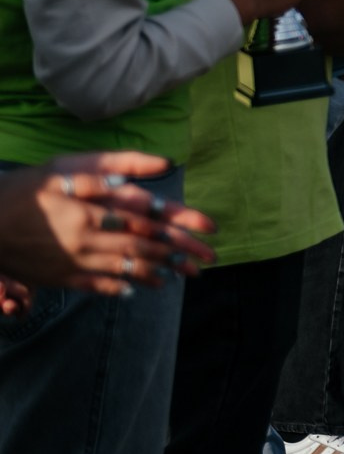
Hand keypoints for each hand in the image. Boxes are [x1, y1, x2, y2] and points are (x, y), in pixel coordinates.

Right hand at [0, 152, 217, 303]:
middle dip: (178, 253)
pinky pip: (98, 285)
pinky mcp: (60, 277)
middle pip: (142, 247)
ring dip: (157, 272)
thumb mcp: (65, 169)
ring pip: (125, 269)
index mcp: (91, 211)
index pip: (147, 219)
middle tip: (206, 259)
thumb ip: (110, 169)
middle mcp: (86, 240)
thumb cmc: (25, 189)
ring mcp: (73, 262)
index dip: (180, 225)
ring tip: (182, 275)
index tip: (208, 228)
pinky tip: (142, 288)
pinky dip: (122, 286)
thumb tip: (155, 165)